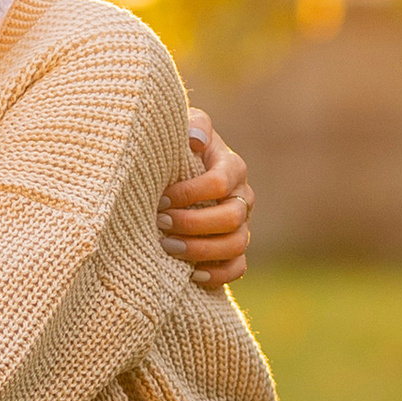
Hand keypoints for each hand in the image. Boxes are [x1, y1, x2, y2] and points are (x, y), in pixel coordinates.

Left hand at [161, 110, 252, 290]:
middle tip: (159, 223)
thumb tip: (195, 141)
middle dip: (192, 223)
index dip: (190, 194)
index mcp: (232, 167)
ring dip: (200, 250)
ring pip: (235, 245)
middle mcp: (242, 197)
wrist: (175, 173)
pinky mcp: (234, 250)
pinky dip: (217, 274)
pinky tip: (191, 274)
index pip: (220, 184)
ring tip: (167, 248)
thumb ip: (193, 125)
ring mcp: (241, 225)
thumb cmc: (176, 147)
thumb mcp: (182, 126)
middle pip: (230, 218)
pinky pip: (237, 268)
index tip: (160, 198)